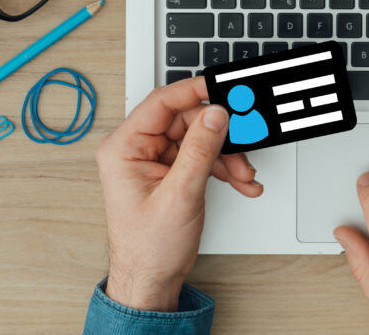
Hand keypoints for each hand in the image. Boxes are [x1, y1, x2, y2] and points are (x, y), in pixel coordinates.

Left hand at [95, 77, 262, 310]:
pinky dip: (223, 167)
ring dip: (227, 155)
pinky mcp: (169, 172)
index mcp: (124, 148)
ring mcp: (153, 161)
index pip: (162, 103)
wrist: (151, 281)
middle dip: (220, 136)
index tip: (224, 87)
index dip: (195, 91)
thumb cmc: (148, 248)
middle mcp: (136, 150)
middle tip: (243, 146)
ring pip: (199, 139)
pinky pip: (201, 156)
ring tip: (244, 174)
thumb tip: (216, 114)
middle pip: (187, 121)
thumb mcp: (179, 194)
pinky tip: (240, 181)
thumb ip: (200, 149)